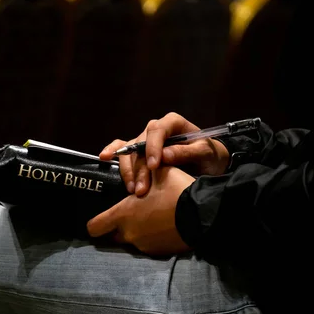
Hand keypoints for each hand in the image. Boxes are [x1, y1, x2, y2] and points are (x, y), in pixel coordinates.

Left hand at [87, 166, 194, 255]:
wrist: (203, 214)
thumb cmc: (176, 191)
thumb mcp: (159, 173)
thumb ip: (144, 172)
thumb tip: (141, 166)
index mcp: (123, 214)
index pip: (94, 227)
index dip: (95, 222)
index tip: (101, 217)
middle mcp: (130, 234)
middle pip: (114, 235)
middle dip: (120, 226)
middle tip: (134, 213)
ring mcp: (144, 246)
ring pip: (134, 239)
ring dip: (139, 231)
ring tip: (155, 218)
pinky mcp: (159, 253)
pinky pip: (150, 245)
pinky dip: (154, 237)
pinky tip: (166, 226)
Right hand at [100, 112, 228, 195]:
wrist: (210, 164)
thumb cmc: (210, 156)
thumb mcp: (205, 154)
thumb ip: (186, 152)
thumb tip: (165, 156)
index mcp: (173, 123)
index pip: (157, 130)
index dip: (152, 147)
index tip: (154, 166)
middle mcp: (157, 129)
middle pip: (140, 144)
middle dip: (139, 168)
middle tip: (141, 190)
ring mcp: (146, 140)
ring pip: (130, 151)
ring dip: (129, 171)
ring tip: (133, 190)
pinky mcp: (140, 151)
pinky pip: (122, 147)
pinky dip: (112, 151)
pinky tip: (104, 157)